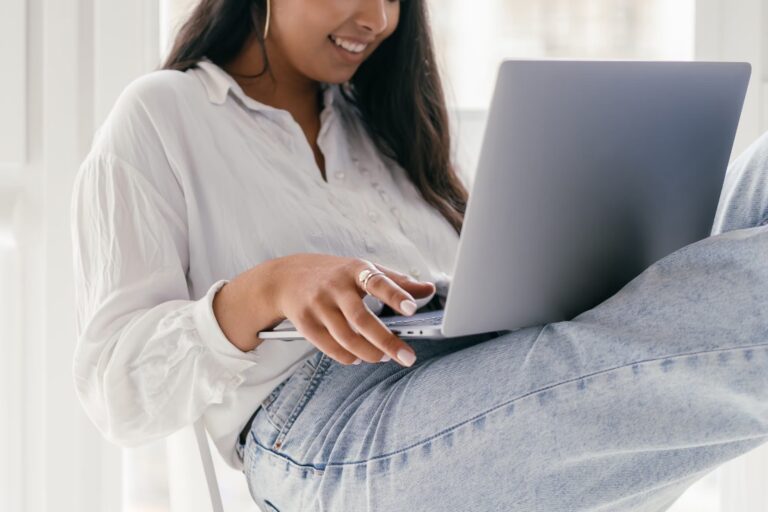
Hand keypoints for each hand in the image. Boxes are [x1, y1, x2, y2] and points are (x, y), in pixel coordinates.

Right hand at [271, 253, 435, 366]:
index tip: (412, 309)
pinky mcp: (305, 323)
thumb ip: (397, 281)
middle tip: (408, 357)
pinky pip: (331, 348)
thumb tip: (429, 289)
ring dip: (370, 353)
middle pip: (362, 319)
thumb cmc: (335, 275)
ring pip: (347, 338)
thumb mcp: (364, 270)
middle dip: (387, 342)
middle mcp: (335, 287)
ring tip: (384, 358)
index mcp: (355, 270)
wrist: (287, 278)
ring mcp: (318, 305)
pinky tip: (360, 357)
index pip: (378, 282)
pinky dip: (349, 357)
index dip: (395, 295)